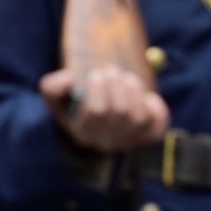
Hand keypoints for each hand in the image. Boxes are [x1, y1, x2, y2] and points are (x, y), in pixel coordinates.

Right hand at [40, 65, 169, 151]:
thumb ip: (53, 87)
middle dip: (116, 84)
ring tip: (126, 78)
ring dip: (134, 90)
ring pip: (138, 116)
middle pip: (119, 111)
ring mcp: (128, 141)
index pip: (95, 110)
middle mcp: (107, 140)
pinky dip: (157, 110)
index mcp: (83, 131)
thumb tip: (69, 78)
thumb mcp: (55, 100)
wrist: (92, 131)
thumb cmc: (73, 109)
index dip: (98, 87)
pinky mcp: (146, 138)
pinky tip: (148, 97)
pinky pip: (157, 127)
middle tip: (111, 70)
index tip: (95, 73)